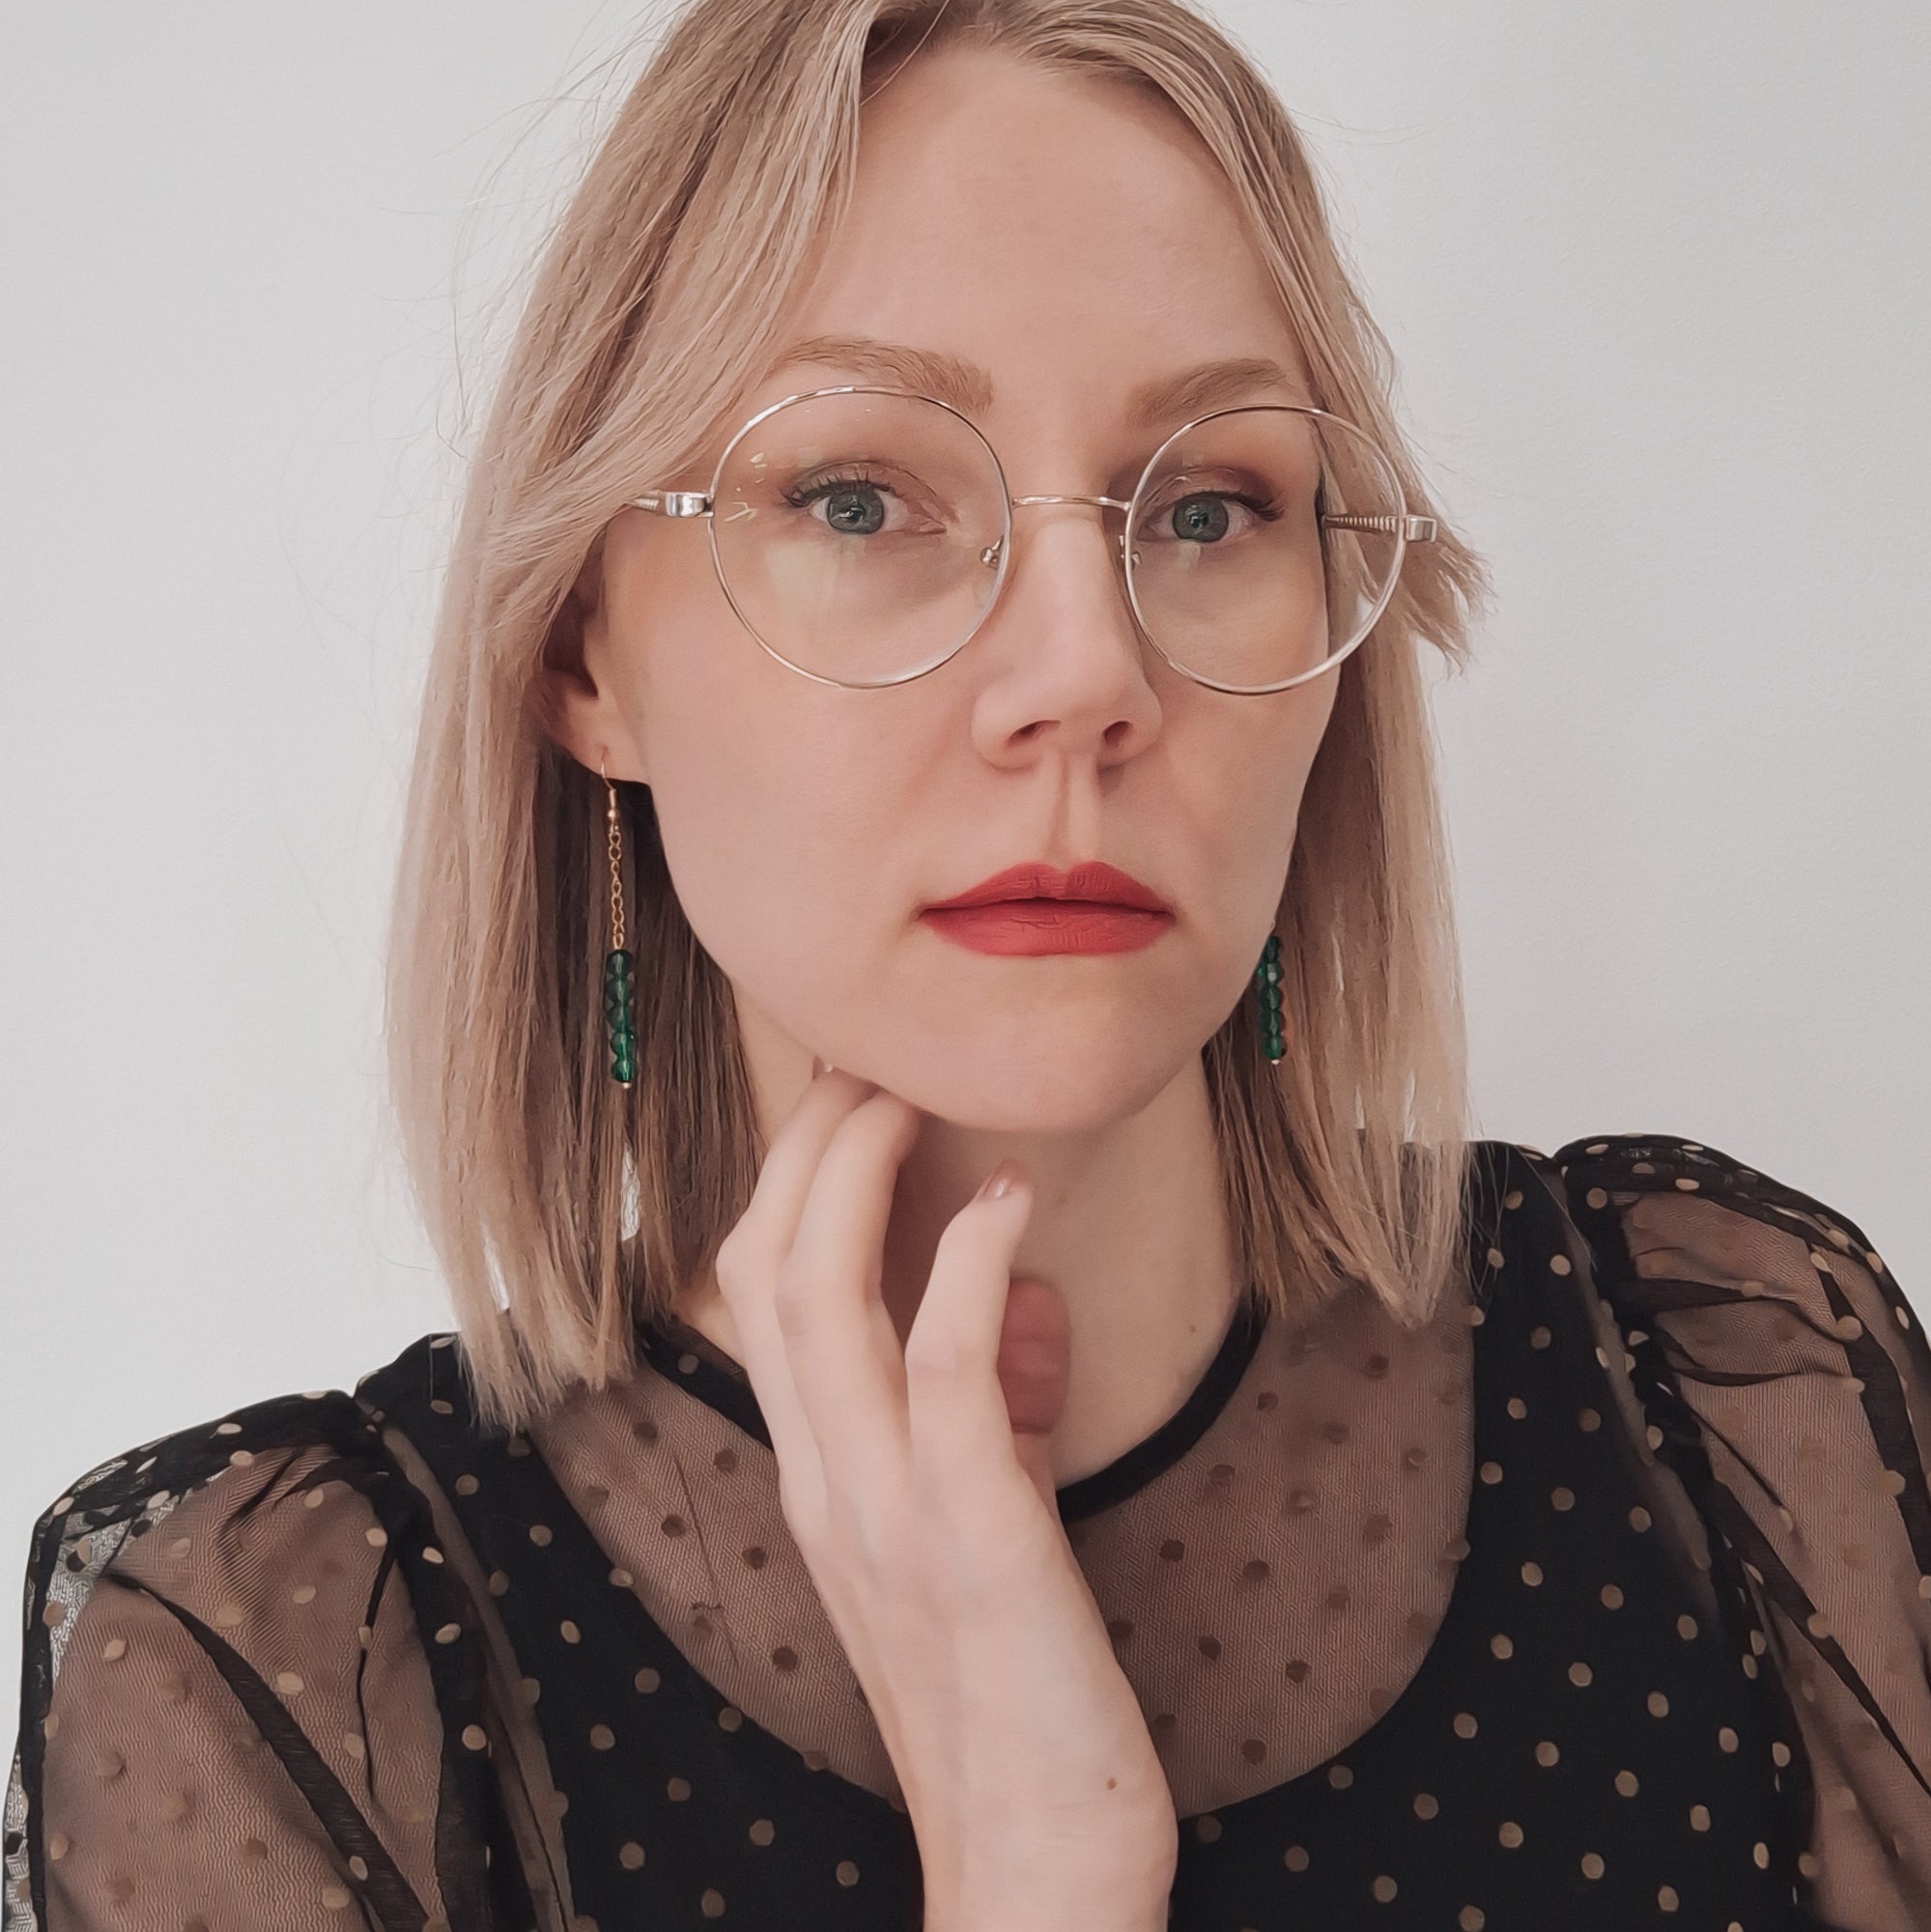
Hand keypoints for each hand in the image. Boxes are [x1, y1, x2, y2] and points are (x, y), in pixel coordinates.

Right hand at [708, 1066, 1178, 1931]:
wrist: (1035, 1867)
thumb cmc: (1014, 1685)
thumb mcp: (985, 1517)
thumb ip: (989, 1402)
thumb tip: (1018, 1282)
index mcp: (819, 1475)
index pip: (758, 1288)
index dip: (792, 1173)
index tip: (849, 1090)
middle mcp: (825, 1481)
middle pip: (763, 1267)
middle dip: (808, 1144)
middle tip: (869, 1060)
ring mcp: (885, 1511)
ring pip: (818, 1298)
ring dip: (859, 1173)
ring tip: (911, 1092)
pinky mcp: (973, 1540)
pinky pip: (937, 1371)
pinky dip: (963, 1266)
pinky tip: (1007, 1203)